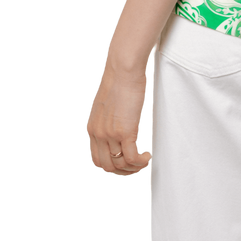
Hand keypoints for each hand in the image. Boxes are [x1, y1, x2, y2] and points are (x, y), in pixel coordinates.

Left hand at [85, 62, 152, 177]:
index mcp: (91, 128)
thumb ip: (108, 118)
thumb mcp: (106, 104)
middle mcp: (97, 134)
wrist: (122, 68)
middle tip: (136, 167)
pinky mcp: (124, 132)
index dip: (112, 166)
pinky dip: (141, 162)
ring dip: (134, 168)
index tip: (124, 164)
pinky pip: (132, 158)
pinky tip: (148, 156)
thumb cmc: (118, 79)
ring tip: (144, 160)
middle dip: (123, 172)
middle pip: (107, 167)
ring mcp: (110, 134)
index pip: (96, 159)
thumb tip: (120, 124)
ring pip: (120, 165)